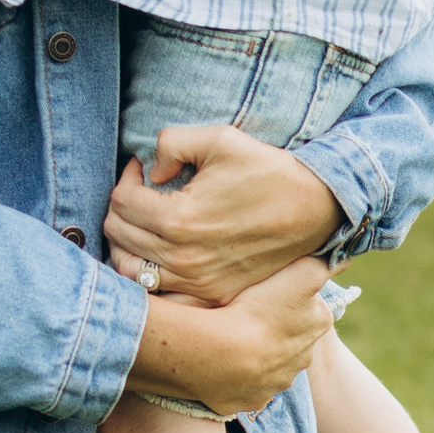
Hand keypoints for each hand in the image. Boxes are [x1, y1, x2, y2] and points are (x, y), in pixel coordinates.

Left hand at [104, 122, 346, 304]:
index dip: (126, 178)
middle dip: (121, 208)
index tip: (142, 169)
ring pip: (128, 270)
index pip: (120, 202)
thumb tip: (150, 170)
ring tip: (141, 223)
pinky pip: (157, 293)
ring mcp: (196, 281)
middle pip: (118, 235)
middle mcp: (181, 256)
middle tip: (140, 192)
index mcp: (178, 218)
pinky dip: (146, 273)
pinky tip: (156, 252)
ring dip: (125, 243)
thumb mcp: (221, 138)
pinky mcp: (211, 294)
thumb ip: (172, 142)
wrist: (315, 210)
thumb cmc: (268, 170)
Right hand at [131, 253, 336, 417]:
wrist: (220, 356)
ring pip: (271, 362)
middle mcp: (304, 358)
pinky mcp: (252, 400)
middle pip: (292, 335)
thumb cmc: (257, 308)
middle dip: (277, 326)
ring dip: (259, 352)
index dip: (290, 293)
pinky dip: (239, 376)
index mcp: (318, 324)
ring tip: (233, 338)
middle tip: (249, 312)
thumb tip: (343, 257)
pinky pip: (248, 385)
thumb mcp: (301, 274)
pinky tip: (224, 362)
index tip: (269, 290)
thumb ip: (323, 263)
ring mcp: (278, 382)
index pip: (311, 302)